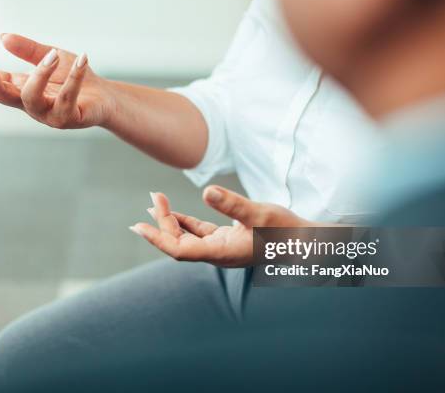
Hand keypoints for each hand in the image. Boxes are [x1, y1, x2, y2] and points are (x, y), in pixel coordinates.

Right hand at [0, 34, 114, 128]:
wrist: (106, 98)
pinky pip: (67, 97)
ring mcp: (49, 115)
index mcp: (23, 90)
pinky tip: (82, 59)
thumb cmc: (76, 79)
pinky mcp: (69, 118)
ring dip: (40, 73)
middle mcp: (32, 105)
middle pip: (3, 97)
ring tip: (52, 55)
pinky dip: (75, 77)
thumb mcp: (52, 59)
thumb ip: (30, 51)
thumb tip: (3, 37)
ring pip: (31, 98)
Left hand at [129, 186, 313, 267]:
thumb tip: (207, 190)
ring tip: (154, 205)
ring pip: (187, 239)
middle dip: (162, 223)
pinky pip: (199, 234)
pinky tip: (175, 213)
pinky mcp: (227, 240)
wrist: (304, 243)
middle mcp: (218, 254)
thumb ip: (232, 203)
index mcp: (222, 252)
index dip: (157, 238)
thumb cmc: (284, 230)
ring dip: (170, 223)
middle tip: (153, 197)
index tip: (140, 225)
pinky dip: (186, 223)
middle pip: (179, 243)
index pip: (179, 250)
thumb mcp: (259, 213)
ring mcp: (222, 248)